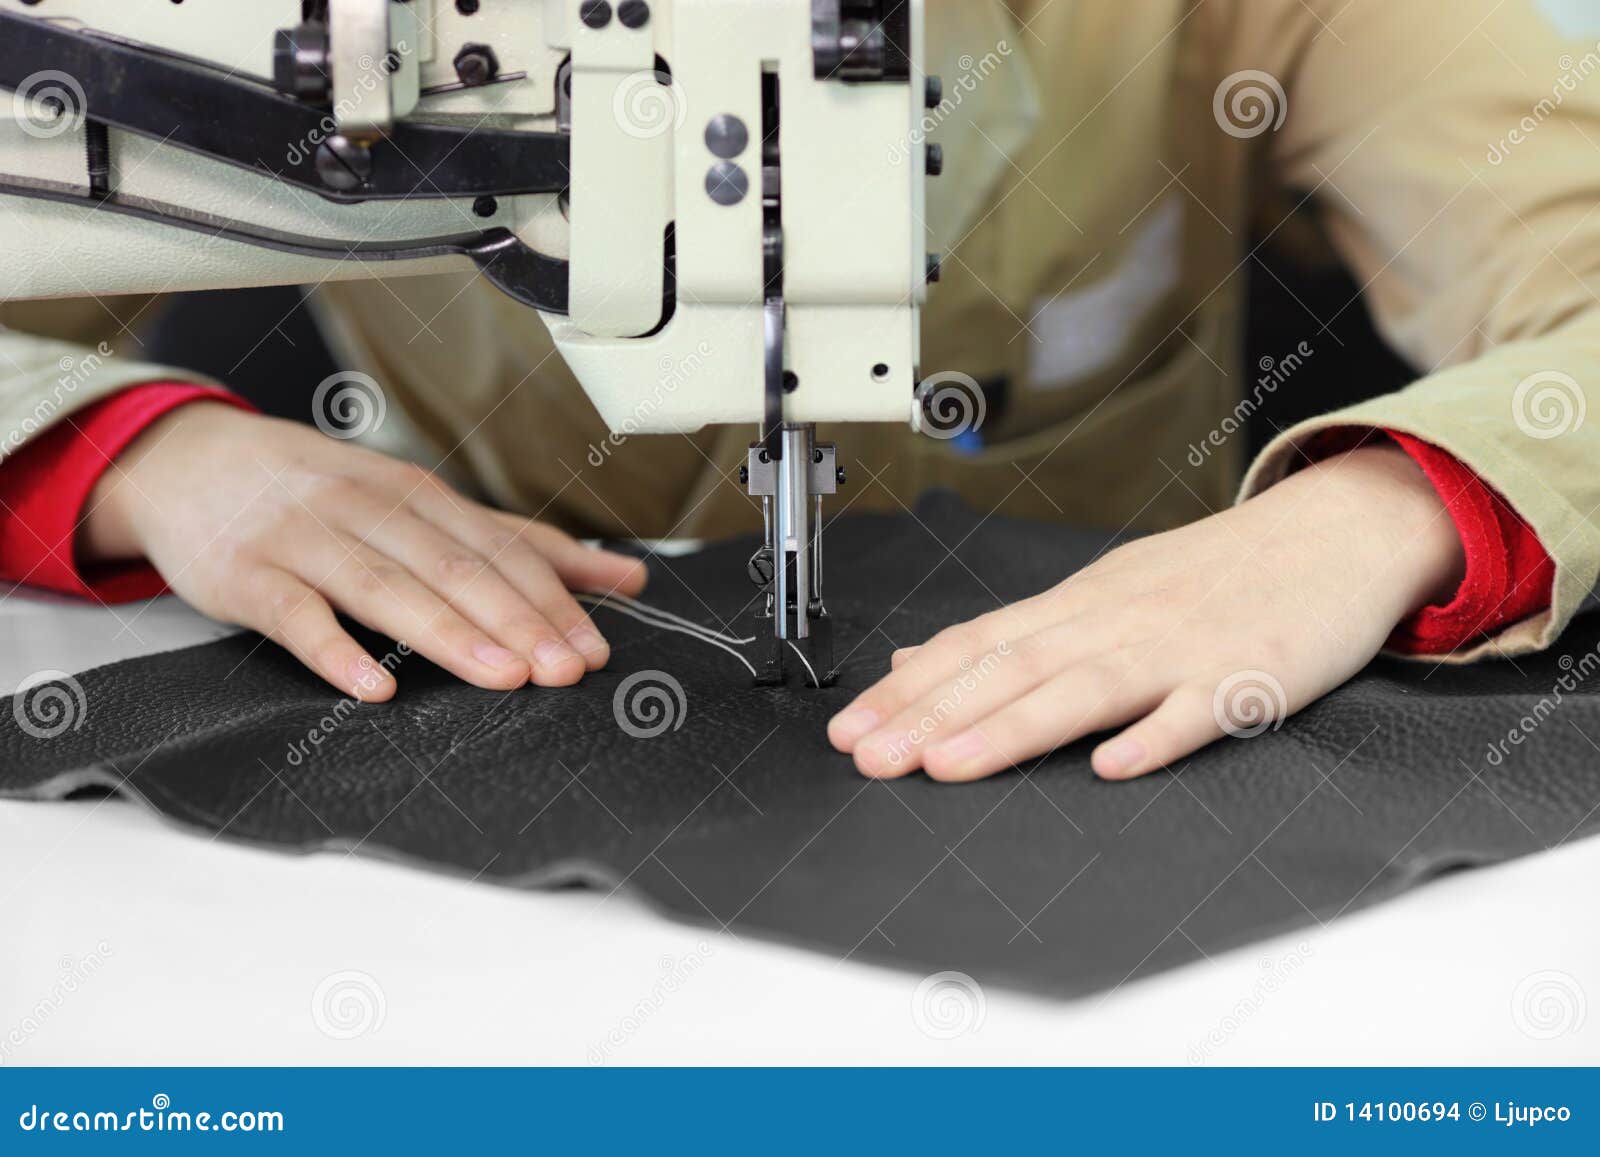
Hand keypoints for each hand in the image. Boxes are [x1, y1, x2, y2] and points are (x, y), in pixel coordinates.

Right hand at [82, 402, 647, 700]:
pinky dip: (335, 650)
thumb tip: (624, 578)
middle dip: (516, 619)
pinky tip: (374, 687)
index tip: (592, 648)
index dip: (550, 598)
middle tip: (563, 670)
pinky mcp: (248, 573)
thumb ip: (519, 545)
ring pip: (386, 586)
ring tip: (500, 674)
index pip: (499, 550)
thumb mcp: (423, 505)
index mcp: (419, 496)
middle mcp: (369, 509)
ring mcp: (306, 538)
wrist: (191, 462)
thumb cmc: (322, 494)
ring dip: (447, 632)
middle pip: (453, 567)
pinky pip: (295, 614)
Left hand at [827, 445, 1464, 781]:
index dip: (908, 690)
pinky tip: (1113, 767)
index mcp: (1077, 606)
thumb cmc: (1211, 574)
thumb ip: (1013, 636)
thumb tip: (917, 663)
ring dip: (1012, 728)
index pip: (973, 646)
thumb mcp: (1101, 592)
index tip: (849, 731)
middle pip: (1010, 668)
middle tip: (871, 758)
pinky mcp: (1245, 674)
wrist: (1329, 534)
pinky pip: (1197, 710)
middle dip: (933, 715)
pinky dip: (1155, 737)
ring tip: (949, 766)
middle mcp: (1114, 622)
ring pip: (1083, 688)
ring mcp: (1178, 647)